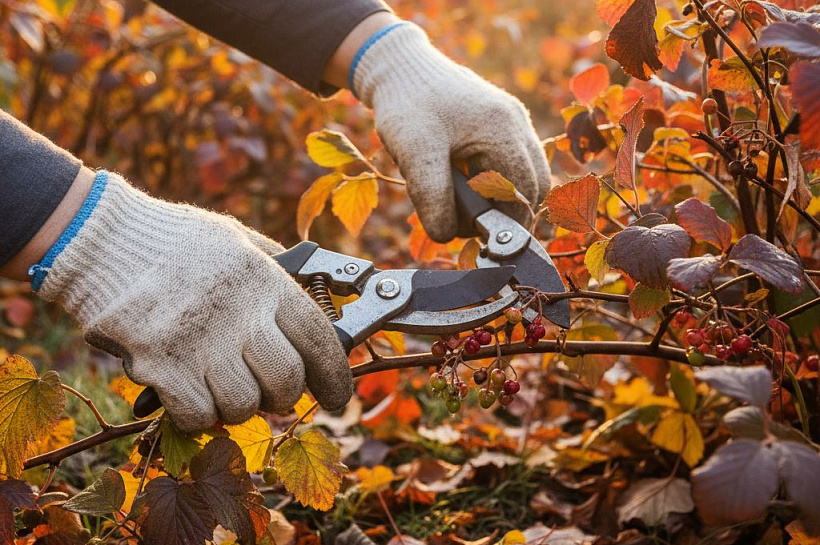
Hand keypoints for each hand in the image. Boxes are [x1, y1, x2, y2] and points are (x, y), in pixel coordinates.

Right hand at [34, 171, 351, 431]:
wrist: (101, 239)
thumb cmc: (175, 238)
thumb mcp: (239, 239)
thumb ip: (278, 270)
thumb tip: (317, 300)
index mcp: (265, 281)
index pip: (320, 340)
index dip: (336, 376)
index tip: (338, 396)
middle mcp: (239, 315)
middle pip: (286, 382)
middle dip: (285, 395)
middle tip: (273, 390)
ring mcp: (199, 343)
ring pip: (243, 406)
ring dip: (239, 405)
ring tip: (225, 384)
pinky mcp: (160, 366)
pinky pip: (198, 416)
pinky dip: (199, 415)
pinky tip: (192, 394)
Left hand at [352, 23, 550, 242]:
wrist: (399, 68)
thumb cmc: (406, 105)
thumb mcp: (414, 154)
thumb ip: (433, 197)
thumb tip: (447, 236)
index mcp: (503, 128)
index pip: (523, 192)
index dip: (503, 222)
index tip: (473, 234)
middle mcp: (517, 123)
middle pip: (531, 187)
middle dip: (502, 211)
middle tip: (464, 222)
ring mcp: (512, 122)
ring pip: (523, 177)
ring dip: (496, 197)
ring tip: (458, 198)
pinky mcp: (501, 126)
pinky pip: (510, 164)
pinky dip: (489, 181)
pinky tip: (460, 180)